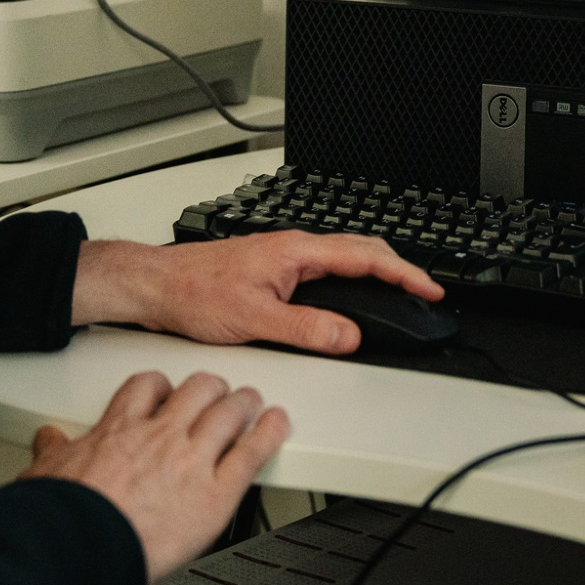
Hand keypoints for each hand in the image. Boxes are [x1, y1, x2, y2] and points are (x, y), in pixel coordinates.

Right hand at [22, 370, 287, 581]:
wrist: (82, 544)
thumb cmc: (63, 516)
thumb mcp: (47, 473)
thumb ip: (53, 451)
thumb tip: (46, 440)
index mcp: (119, 430)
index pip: (147, 387)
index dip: (163, 386)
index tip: (167, 392)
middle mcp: (160, 436)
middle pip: (198, 389)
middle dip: (211, 388)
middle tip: (217, 394)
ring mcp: (192, 460)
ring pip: (230, 411)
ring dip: (245, 403)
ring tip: (252, 403)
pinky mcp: (217, 492)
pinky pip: (252, 453)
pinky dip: (269, 434)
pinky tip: (277, 425)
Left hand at [71, 231, 442, 353]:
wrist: (156, 285)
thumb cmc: (193, 293)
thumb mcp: (253, 320)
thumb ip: (305, 329)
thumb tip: (347, 336)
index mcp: (295, 252)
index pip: (365, 258)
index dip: (403, 274)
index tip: (429, 289)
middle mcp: (293, 248)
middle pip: (362, 250)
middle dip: (399, 269)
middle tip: (425, 291)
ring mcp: (284, 257)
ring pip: (344, 257)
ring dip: (376, 271)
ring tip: (399, 291)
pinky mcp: (274, 269)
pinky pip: (326, 268)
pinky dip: (351, 278)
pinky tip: (350, 295)